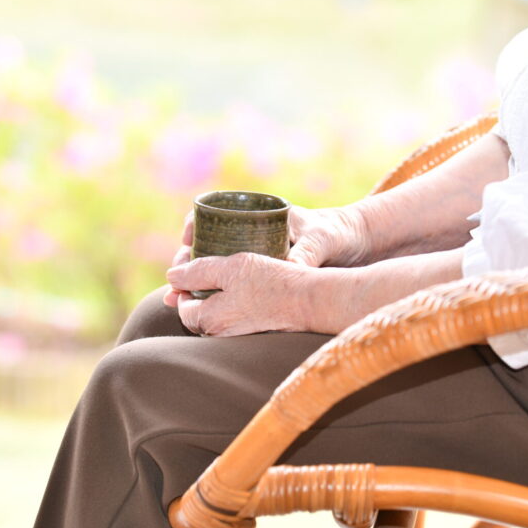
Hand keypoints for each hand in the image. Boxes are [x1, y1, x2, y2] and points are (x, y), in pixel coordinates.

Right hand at [163, 203, 368, 307]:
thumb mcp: (322, 241)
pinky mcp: (258, 275)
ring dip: (192, 284)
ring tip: (174, 302)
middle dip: (184, 265)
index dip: (192, 227)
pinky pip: (227, 284)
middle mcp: (249, 234)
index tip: (185, 241)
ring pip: (212, 268)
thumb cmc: (337, 234)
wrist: (355, 244)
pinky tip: (198, 311)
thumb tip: (291, 270)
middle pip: (205, 247)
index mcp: (258, 216)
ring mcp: (252, 256)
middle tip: (173, 283)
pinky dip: (211, 296)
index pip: (213, 215)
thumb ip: (307, 253)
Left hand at [165, 252, 331, 336]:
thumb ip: (198, 271)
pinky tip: (244, 285)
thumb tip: (171, 277)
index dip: (184, 284)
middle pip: (197, 312)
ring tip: (227, 273)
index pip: (182, 305)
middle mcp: (220, 334)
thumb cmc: (271, 282)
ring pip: (216, 314)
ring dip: (215, 296)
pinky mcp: (253, 331)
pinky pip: (233, 316)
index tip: (194, 265)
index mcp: (209, 320)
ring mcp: (237, 335)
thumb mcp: (231, 267)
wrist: (309, 300)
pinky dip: (232, 301)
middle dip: (197, 291)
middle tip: (209, 267)